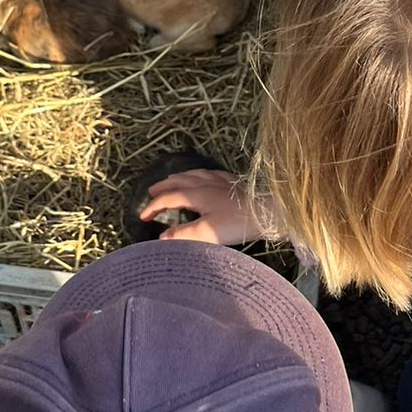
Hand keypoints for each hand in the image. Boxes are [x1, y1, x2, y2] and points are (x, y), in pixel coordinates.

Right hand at [138, 169, 268, 246]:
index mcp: (196, 194)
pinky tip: (206, 177)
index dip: (154, 206)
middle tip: (151, 191)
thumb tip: (162, 237)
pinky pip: (212, 174)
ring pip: (195, 174)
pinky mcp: (234, 184)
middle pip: (179, 181)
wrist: (269, 213)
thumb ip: (183, 234)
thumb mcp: (206, 232)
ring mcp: (221, 182)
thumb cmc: (237, 223)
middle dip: (163, 186)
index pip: (169, 198)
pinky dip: (201, 175)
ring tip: (172, 180)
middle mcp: (206, 184)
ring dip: (180, 177)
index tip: (143, 216)